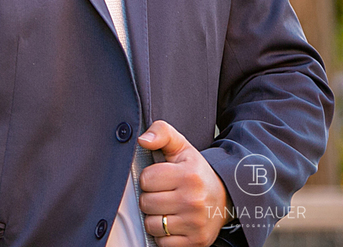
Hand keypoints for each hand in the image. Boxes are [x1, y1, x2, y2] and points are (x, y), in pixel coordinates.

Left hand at [138, 120, 230, 246]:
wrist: (225, 197)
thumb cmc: (195, 172)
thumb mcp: (181, 146)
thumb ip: (161, 132)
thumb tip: (143, 140)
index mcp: (188, 176)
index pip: (146, 179)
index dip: (149, 178)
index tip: (160, 178)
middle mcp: (193, 201)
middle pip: (146, 203)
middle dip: (150, 198)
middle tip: (163, 194)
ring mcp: (196, 224)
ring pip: (152, 225)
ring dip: (155, 218)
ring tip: (167, 209)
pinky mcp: (196, 242)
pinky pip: (163, 243)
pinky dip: (163, 235)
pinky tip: (173, 223)